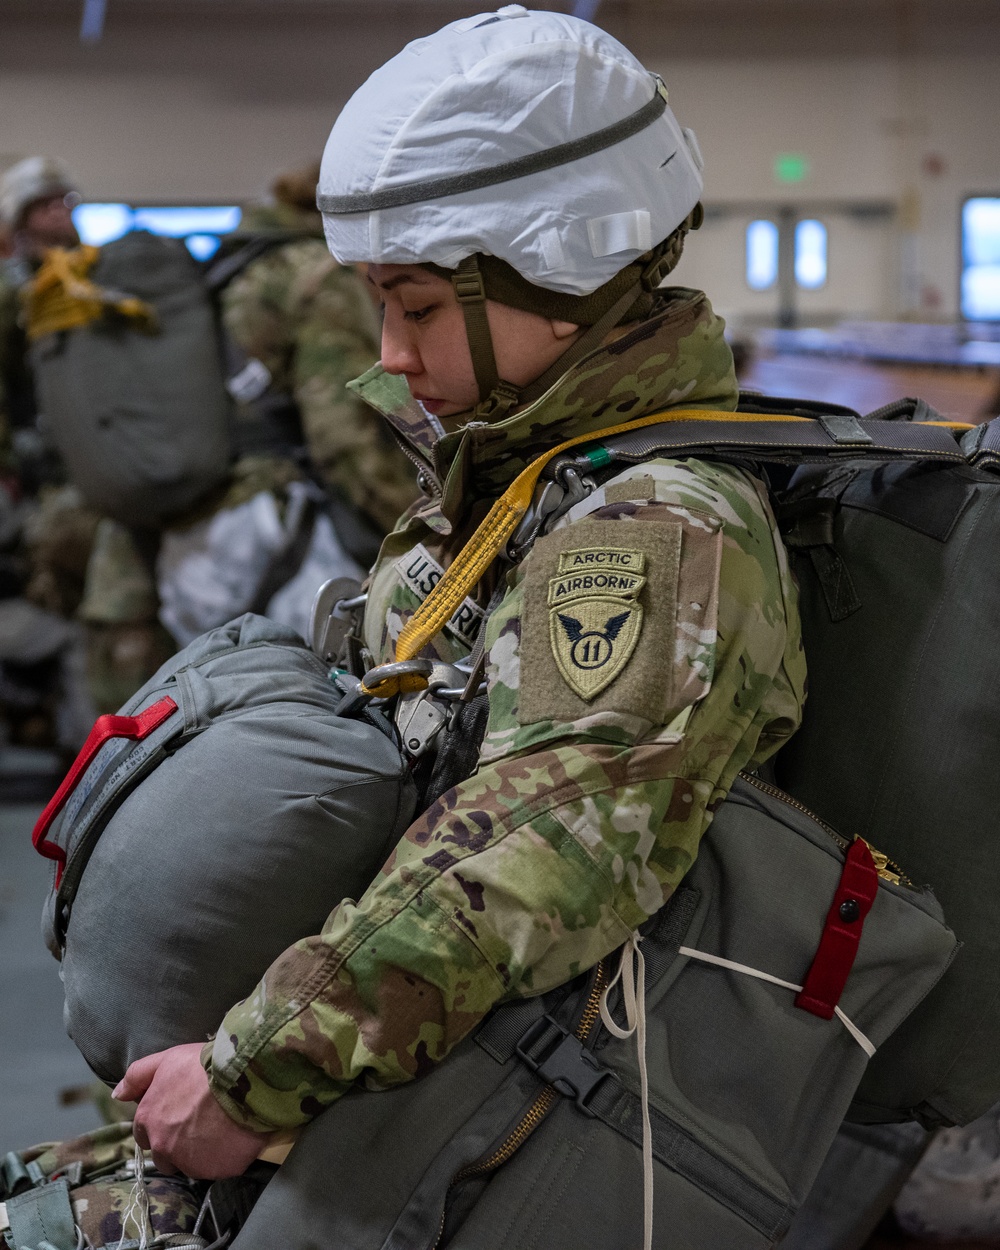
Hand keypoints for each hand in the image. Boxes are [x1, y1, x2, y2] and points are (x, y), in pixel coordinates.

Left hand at [115, 1042, 268, 1179]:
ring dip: (200, 1153)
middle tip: (201, 1123)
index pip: (144, 1135)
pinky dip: (223, 1157)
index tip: (180, 1114)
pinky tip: (234, 1137)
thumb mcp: (166, 1060)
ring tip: (219, 1130)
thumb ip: (137, 1076)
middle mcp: (163, 1147)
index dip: (161, 1125)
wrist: (242, 1079)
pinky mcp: (215, 1171)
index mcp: (148, 1121)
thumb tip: (116, 1094)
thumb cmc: (202, 1066)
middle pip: (165, 1156)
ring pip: (190, 1165)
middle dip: (178, 1145)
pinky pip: (217, 1168)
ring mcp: (189, 1162)